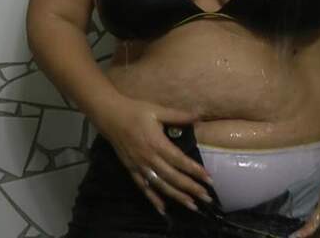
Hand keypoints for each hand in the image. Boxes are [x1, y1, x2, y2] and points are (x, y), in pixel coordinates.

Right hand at [95, 97, 213, 215]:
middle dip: (190, 188)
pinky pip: (143, 187)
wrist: (110, 116)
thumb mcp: (158, 110)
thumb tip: (199, 115)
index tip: (209, 179)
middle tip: (207, 197)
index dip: (195, 170)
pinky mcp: (131, 170)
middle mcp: (149, 158)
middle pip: (173, 177)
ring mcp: (139, 166)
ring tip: (191, 205)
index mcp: (157, 143)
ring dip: (176, 196)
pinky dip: (153, 199)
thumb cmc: (135, 111)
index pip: (180, 161)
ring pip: (160, 185)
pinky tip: (163, 209)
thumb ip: (178, 115)